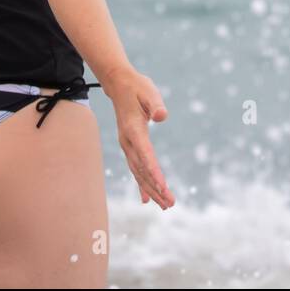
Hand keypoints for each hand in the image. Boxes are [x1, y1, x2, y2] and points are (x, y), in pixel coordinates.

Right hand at [106, 69, 174, 209]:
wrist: (120, 85)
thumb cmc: (138, 87)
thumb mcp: (149, 91)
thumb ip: (155, 104)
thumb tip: (162, 116)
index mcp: (133, 130)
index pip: (145, 154)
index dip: (153, 171)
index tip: (163, 186)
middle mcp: (128, 142)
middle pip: (142, 169)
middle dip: (156, 187)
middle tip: (169, 203)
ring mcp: (127, 146)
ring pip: (139, 173)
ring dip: (151, 189)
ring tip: (165, 205)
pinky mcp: (130, 147)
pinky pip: (136, 169)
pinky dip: (142, 184)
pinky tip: (147, 199)